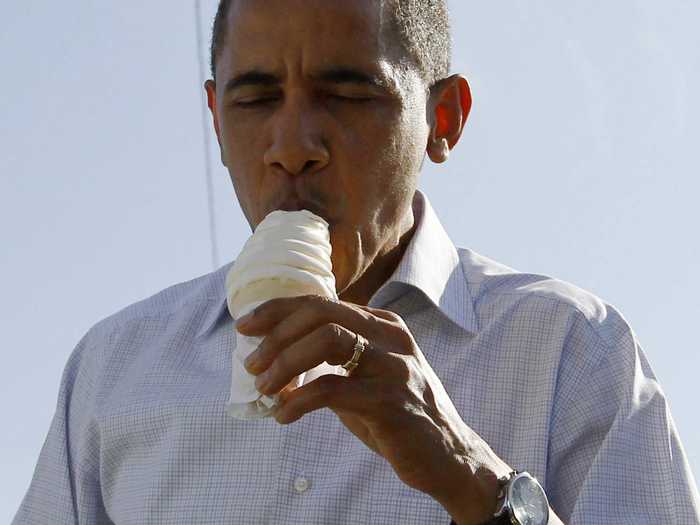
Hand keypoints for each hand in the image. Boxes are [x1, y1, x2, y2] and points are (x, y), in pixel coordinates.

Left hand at [236, 294, 511, 523]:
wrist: (449, 455)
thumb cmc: (398, 414)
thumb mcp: (365, 375)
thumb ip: (332, 360)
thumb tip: (275, 358)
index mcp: (381, 323)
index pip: (321, 302)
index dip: (277, 310)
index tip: (245, 326)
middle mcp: (389, 335)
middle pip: (321, 312)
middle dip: (277, 334)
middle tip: (251, 362)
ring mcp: (394, 365)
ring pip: (328, 340)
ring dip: (285, 363)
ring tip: (264, 388)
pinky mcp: (392, 400)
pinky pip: (332, 389)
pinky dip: (298, 400)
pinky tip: (284, 415)